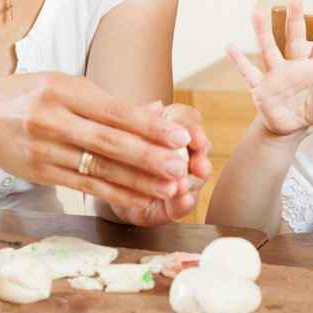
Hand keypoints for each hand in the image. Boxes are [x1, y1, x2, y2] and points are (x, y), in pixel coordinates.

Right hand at [0, 73, 193, 213]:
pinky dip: (114, 195)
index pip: (113, 111)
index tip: (179, 136)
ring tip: (168, 188)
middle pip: (108, 142)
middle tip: (180, 166)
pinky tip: (138, 200)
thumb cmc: (26, 95)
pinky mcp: (40, 173)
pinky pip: (84, 187)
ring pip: (98, 169)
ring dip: (137, 181)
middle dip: (148, 156)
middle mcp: (52, 120)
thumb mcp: (60, 83)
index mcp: (61, 90)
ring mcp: (44, 149)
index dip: (148, 125)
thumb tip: (155, 112)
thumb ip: (102, 101)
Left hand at [109, 102, 214, 225]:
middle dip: (201, 158)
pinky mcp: (175, 206)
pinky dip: (183, 202)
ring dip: (193, 182)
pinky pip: (183, 204)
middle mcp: (184, 154)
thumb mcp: (127, 134)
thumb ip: (142, 120)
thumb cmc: (122, 153)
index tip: (193, 137)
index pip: (190, 122)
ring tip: (184, 185)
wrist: (111, 187)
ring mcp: (182, 180)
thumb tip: (156, 106)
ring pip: (196, 179)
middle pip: (201, 151)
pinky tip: (183, 200)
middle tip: (199, 165)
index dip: (194, 130)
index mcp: (173, 130)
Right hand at [225, 0, 312, 136]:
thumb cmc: (312, 110)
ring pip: (268, 49)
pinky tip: (229, 47)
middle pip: (294, 38)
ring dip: (262, 31)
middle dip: (295, 19)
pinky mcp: (261, 87)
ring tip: (257, 12)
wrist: (289, 126)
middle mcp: (294, 64)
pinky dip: (238, 61)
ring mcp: (276, 74)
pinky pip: (248, 72)